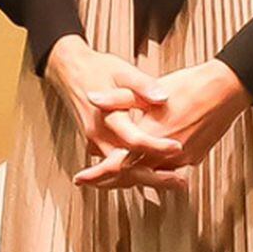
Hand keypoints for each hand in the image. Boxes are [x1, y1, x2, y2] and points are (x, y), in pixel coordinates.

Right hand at [44, 35, 190, 193]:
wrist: (70, 71)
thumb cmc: (97, 69)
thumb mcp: (123, 71)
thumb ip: (143, 85)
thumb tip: (162, 98)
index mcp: (107, 116)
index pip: (134, 139)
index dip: (157, 145)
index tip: (178, 146)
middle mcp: (99, 134)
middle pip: (127, 167)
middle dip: (155, 177)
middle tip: (181, 181)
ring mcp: (95, 142)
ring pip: (120, 172)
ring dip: (146, 179)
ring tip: (174, 182)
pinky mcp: (96, 144)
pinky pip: (115, 166)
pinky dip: (134, 174)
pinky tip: (154, 174)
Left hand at [76, 59, 252, 189]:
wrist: (225, 90)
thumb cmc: (187, 86)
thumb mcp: (147, 89)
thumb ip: (118, 98)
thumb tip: (92, 98)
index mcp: (152, 138)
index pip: (118, 165)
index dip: (96, 174)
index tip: (79, 178)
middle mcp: (167, 156)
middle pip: (132, 177)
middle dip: (107, 181)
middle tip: (87, 182)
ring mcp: (182, 160)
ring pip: (149, 177)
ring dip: (127, 178)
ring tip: (106, 179)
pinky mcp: (193, 158)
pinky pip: (165, 172)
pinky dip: (148, 173)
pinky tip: (138, 168)